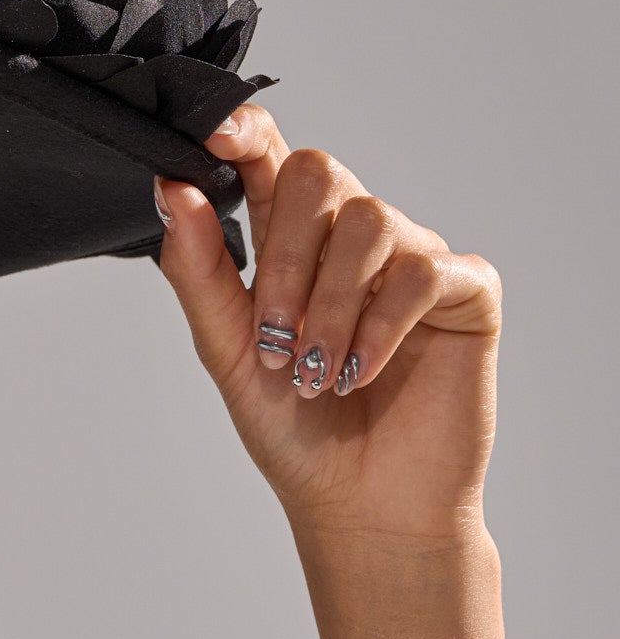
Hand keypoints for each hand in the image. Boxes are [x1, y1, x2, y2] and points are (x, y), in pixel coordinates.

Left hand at [154, 105, 503, 553]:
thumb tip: (172, 189)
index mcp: (292, 242)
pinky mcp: (465, 292)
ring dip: (329, 305)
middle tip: (274, 337)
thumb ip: (199, 270)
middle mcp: (353, 239)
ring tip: (315, 371)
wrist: (360, 507)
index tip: (215, 136)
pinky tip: (359, 371)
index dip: (246, 130)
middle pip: (319, 174)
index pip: (271, 158)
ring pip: (371, 222)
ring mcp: (413, 259)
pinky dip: (380, 325)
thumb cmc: (295, 433)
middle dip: (286, 257)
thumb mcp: (228, 351)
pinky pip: (423, 271)